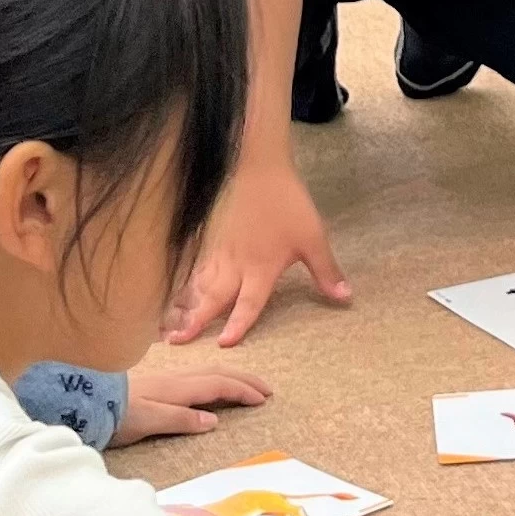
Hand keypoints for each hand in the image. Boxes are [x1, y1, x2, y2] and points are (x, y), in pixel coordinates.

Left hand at [110, 363, 270, 445]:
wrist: (82, 402)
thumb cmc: (114, 415)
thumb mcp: (148, 421)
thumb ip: (180, 420)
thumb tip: (214, 421)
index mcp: (178, 388)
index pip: (219, 385)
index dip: (242, 391)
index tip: (263, 399)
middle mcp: (174, 379)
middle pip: (217, 373)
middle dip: (244, 379)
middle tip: (266, 388)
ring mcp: (164, 379)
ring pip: (206, 372)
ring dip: (230, 376)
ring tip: (244, 384)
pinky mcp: (154, 383)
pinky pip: (195, 375)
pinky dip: (213, 378)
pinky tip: (207, 384)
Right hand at [169, 159, 352, 347]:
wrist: (260, 171)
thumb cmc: (289, 205)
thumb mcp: (314, 238)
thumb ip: (326, 271)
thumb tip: (345, 298)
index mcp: (261, 268)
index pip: (249, 302)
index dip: (238, 324)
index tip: (223, 344)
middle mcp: (236, 265)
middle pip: (213, 298)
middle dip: (195, 321)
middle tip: (176, 342)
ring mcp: (221, 253)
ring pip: (200, 285)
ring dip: (185, 307)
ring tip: (168, 327)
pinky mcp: (213, 242)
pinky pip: (197, 269)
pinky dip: (187, 285)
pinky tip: (178, 296)